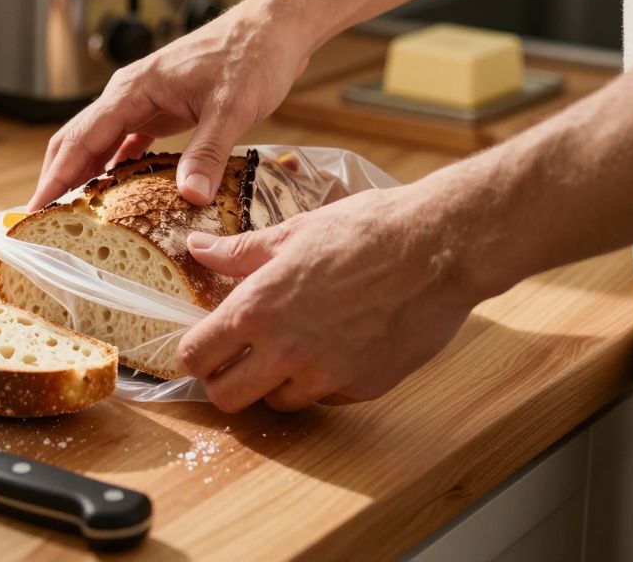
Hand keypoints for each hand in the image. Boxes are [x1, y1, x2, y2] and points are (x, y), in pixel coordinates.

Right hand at [27, 0, 316, 210]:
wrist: (273, 27)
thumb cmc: (252, 56)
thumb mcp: (232, 108)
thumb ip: (206, 153)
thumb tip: (189, 198)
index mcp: (135, 90)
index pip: (82, 138)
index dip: (56, 176)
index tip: (36, 209)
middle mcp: (130, 94)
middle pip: (79, 140)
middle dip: (57, 179)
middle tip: (44, 223)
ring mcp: (144, 101)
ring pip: (99, 142)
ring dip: (82, 175)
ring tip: (72, 216)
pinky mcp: (162, 109)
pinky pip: (126, 142)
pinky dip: (114, 168)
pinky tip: (114, 195)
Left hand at [176, 185, 488, 411]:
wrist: (439, 247)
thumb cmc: (367, 230)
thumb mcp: (293, 232)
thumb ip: (239, 253)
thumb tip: (197, 247)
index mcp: (257, 308)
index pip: (196, 357)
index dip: (193, 353)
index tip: (203, 345)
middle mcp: (285, 350)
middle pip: (226, 398)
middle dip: (226, 381)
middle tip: (239, 359)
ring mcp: (325, 376)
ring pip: (277, 402)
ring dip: (276, 382)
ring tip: (295, 345)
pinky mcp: (362, 388)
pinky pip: (325, 399)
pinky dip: (322, 382)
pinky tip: (337, 346)